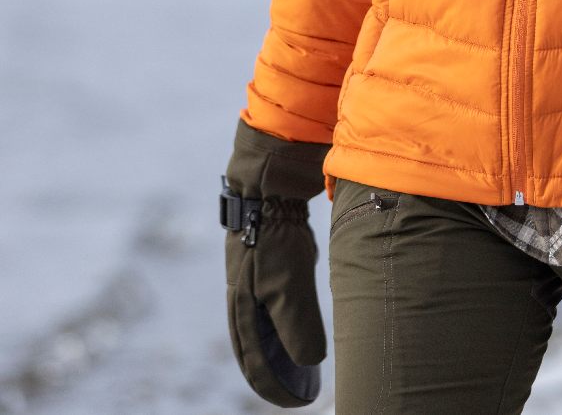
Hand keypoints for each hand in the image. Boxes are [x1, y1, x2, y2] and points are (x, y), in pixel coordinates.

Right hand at [222, 119, 329, 407]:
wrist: (267, 177)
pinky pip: (280, 288)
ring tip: (303, 354)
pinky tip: (303, 305)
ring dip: (282, 339)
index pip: (254, 357)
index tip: (295, 401)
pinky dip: (289, 307)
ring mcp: (255, 267)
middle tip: (298, 386)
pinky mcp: (271, 247)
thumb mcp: (288, 282)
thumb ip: (298, 323)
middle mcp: (244, 289)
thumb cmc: (274, 231)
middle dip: (274, 366)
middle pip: (256, 341)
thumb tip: (310, 361)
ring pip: (267, 315)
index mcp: (243, 304)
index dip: (272, 382)